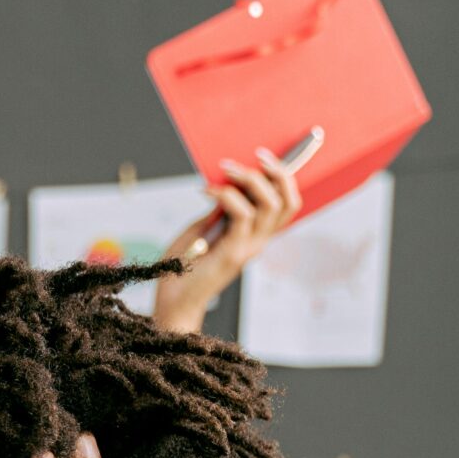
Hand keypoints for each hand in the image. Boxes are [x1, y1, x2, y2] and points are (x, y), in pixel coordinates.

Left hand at [151, 146, 302, 335]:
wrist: (171, 302)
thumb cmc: (181, 267)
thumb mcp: (201, 229)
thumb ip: (219, 211)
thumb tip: (226, 186)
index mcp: (255, 236)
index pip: (287, 204)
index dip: (287, 178)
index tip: (270, 155)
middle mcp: (258, 242)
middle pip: (288, 202)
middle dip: (277, 172)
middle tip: (254, 155)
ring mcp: (248, 248)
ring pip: (270, 205)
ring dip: (249, 178)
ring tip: (225, 168)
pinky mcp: (234, 253)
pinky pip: (242, 214)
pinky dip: (226, 195)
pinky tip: (206, 191)